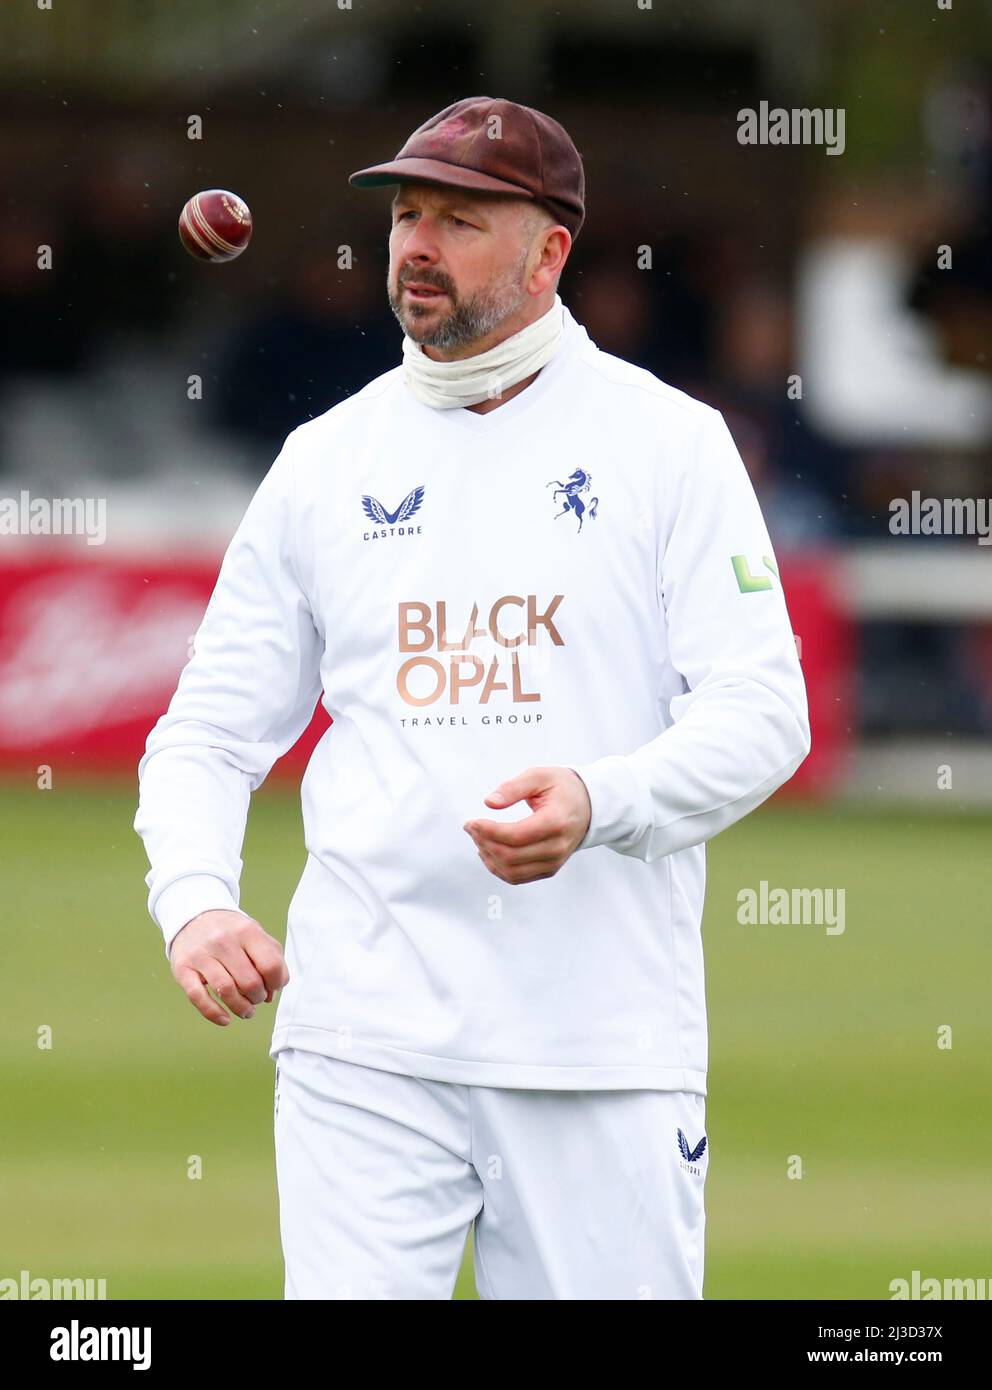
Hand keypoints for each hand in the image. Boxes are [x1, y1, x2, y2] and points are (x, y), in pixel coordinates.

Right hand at [169, 909, 288, 1026]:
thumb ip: (273, 960)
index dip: (276, 983)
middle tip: (256, 998)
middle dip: (258, 997)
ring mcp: (200, 954)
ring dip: (241, 1008)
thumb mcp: (256, 934)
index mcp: (246, 931)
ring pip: (226, 991)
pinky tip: (225, 1019)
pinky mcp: (182, 969)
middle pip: (249, 981)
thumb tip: (272, 993)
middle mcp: (223, 940)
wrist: (193, 916)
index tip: (272, 987)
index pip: (270, 965)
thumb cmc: (231, 932)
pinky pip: (198, 997)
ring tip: (246, 1011)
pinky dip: (213, 1013)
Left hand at [463, 766, 591, 884]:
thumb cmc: (561, 788)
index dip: (489, 831)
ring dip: (488, 856)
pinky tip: (488, 851)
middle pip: (511, 856)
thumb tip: (489, 803)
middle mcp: (557, 847)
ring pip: (512, 871)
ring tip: (478, 838)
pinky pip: (517, 877)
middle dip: (484, 842)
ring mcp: (554, 862)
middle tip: (472, 827)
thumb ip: (513, 787)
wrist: (588, 806)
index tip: (472, 822)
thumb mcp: (539, 776)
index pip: (516, 836)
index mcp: (556, 822)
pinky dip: (497, 868)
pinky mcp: (549, 869)